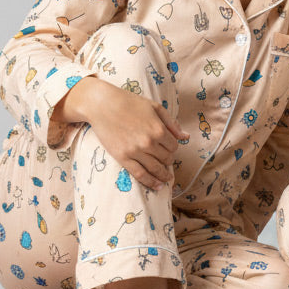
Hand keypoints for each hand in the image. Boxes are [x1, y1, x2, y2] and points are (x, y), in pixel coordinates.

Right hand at [59, 78, 188, 190]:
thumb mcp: (155, 107)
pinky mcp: (123, 158)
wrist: (103, 105)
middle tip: (166, 161)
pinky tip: (157, 186)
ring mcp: (135, 151)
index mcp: (159, 129)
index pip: (174, 146)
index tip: (169, 148)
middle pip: (166, 158)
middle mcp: (149, 142)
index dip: (173, 148)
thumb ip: (172, 123)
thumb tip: (186, 137)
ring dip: (163, 176)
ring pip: (155, 169)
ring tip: (167, 180)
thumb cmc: (130, 102)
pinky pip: (139, 174)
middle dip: (168, 160)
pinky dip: (150, 182)